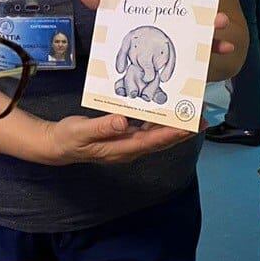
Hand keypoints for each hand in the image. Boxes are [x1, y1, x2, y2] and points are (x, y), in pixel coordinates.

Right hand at [39, 113, 203, 165]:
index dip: (171, 134)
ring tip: (191, 114)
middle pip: (160, 141)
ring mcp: (128, 144)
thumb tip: (123, 121)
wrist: (58, 145)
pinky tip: (165, 111)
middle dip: (181, 131)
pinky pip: (147, 130)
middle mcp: (129, 149)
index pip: (151, 141)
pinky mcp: (125, 137)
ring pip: (156, 136)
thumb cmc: (69, 138)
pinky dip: (159, 121)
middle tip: (201, 118)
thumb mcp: (81, 131)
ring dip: (174, 126)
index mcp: (121, 148)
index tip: (189, 126)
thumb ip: (102, 126)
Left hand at [78, 0, 239, 57]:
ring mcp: (188, 26)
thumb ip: (103, 2)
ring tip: (221, 20)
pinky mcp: (191, 48)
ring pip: (206, 19)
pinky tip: (225, 47)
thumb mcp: (114, 14)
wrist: (137, 58)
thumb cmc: (128, 27)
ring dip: (215, 19)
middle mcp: (178, 7)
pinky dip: (217, 48)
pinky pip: (207, 48)